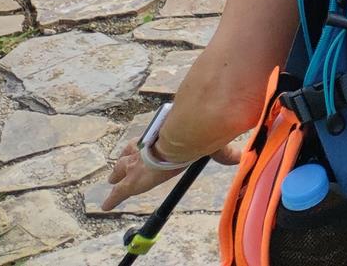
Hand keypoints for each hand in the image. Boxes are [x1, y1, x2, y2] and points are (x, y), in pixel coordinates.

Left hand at [99, 138, 241, 210]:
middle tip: (118, 166)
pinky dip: (112, 199)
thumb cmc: (192, 139)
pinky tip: (106, 205)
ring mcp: (135, 166)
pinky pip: (118, 193)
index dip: (141, 147)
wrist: (177, 141)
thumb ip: (222, 152)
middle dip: (124, 161)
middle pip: (129, 156)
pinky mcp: (132, 181)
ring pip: (121, 170)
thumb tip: (240, 157)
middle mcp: (144, 150)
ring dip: (116, 174)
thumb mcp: (208, 145)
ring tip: (111, 178)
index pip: (147, 143)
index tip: (138, 148)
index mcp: (160, 140)